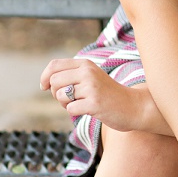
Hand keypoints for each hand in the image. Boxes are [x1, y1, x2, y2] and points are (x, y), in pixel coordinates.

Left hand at [41, 59, 155, 132]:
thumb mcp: (91, 78)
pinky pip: (70, 109)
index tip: (44, 87)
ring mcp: (91, 87)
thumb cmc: (108, 94)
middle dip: (55, 93)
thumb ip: (71, 75)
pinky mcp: (94, 103)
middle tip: (68, 99)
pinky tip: (87, 110)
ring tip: (80, 104)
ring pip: (60, 96)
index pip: (54, 66)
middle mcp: (88, 72)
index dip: (44, 77)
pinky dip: (74, 112)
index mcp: (86, 64)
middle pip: (54, 81)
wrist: (133, 106)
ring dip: (65, 104)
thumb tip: (45, 81)